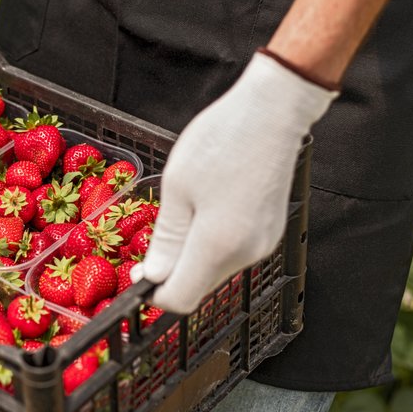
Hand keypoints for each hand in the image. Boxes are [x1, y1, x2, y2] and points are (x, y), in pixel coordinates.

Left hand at [132, 51, 337, 311]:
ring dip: (191, 255)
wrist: (274, 112)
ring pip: (214, 270)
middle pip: (198, 287)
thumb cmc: (222, 141)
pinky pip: (232, 252)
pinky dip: (211, 243)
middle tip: (154, 238)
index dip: (154, 293)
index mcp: (217, 247)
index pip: (180, 299)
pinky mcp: (270, 233)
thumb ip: (166, 240)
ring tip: (184, 212)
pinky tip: (206, 210)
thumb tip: (153, 276)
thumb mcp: (177, 188)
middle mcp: (245, 254)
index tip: (138, 273)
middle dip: (171, 272)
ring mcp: (263, 245)